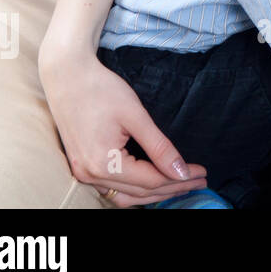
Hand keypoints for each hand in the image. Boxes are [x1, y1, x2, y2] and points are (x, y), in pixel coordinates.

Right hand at [39, 49, 207, 206]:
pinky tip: (152, 183)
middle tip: (200, 181)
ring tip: (181, 185)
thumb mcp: (135, 116)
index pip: (152, 180)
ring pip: (125, 195)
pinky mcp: (80, 166)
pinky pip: (111, 188)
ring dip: (154, 193)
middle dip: (172, 188)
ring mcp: (82, 172)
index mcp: (104, 163)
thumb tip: (181, 172)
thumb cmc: (101, 89)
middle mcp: (90, 174)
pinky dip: (134, 189)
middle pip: (140, 192)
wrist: (66, 75)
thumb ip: (159, 147)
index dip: (181, 179)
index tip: (204, 173)